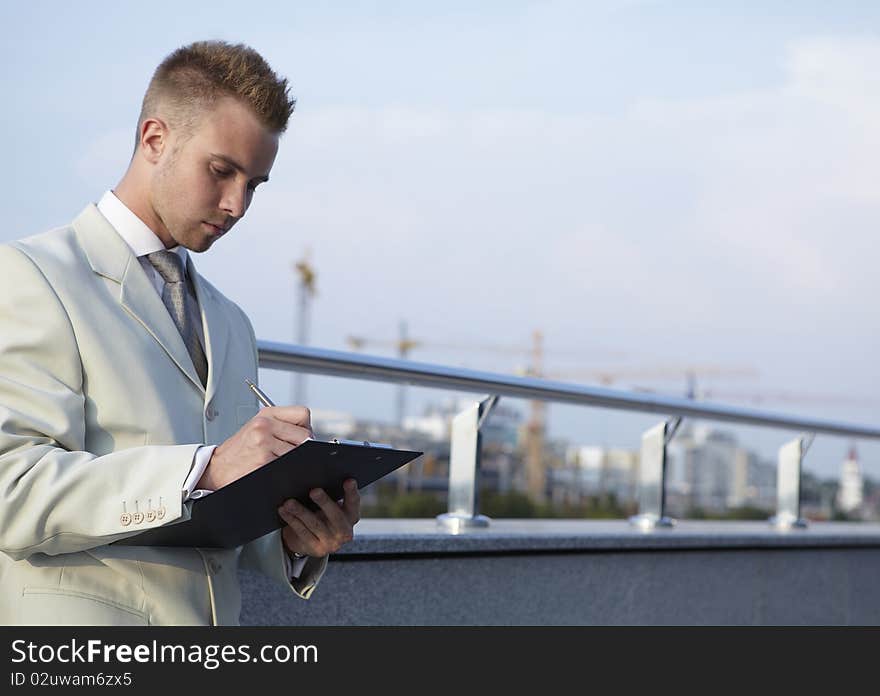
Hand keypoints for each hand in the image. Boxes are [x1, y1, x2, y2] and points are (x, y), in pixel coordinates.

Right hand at [198, 406, 312, 490]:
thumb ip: (283, 426)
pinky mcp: (263, 461)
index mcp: (266, 414)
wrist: (215, 468)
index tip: (300, 438)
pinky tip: (275, 471)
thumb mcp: (258, 428)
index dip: (305, 428)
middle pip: (305, 436)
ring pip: (299, 453)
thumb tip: (311, 437)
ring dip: (295, 462)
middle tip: (291, 455)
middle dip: (304, 448)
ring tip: (279, 463)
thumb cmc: (239, 451)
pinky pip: (289, 466)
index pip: (303, 414)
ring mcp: (264, 443)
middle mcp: (264, 425)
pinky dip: (287, 471)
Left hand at [277, 479, 359, 557]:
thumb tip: (314, 478)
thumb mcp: (330, 507)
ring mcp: (331, 542)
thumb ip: (329, 496)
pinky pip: (302, 532)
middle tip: (314, 491)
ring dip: (301, 512)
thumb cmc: (322, 516)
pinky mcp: (316, 549)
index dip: (352, 492)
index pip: (353, 502)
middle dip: (324, 502)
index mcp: (351, 516)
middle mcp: (345, 531)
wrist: (313, 541)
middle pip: (335, 516)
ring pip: (315, 525)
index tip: (349, 480)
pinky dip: (292, 520)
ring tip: (289, 502)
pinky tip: (284, 511)